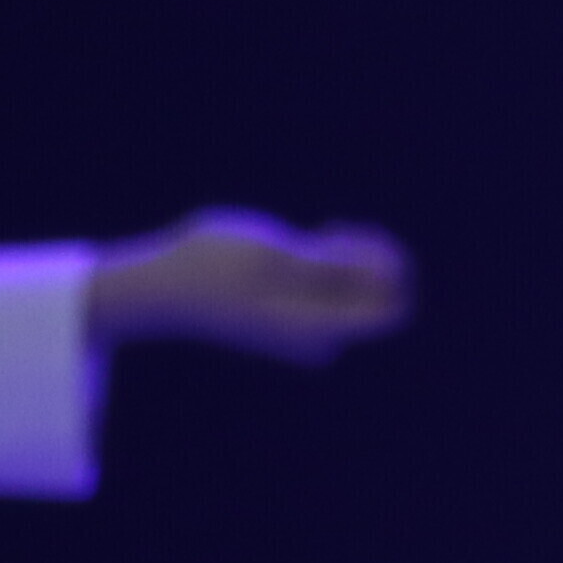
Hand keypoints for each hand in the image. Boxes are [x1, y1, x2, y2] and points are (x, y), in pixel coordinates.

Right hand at [82, 211, 412, 362]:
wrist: (167, 284)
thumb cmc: (217, 267)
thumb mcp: (277, 256)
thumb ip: (332, 266)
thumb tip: (389, 276)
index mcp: (319, 327)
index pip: (394, 310)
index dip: (395, 271)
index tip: (363, 242)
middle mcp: (319, 329)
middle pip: (381, 294)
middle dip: (375, 257)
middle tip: (338, 234)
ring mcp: (307, 316)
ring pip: (361, 284)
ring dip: (355, 251)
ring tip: (322, 234)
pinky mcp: (294, 300)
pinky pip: (339, 280)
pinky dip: (338, 253)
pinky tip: (314, 235)